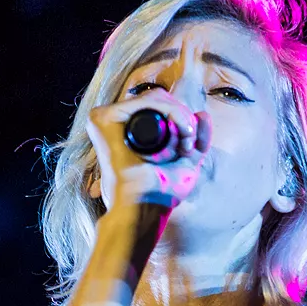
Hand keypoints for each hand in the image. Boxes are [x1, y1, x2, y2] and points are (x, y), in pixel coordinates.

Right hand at [85, 87, 211, 212]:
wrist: (144, 208)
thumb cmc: (161, 192)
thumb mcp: (187, 162)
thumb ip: (198, 139)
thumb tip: (203, 114)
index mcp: (130, 131)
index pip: (159, 106)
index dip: (181, 117)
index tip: (191, 144)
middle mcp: (117, 124)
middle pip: (158, 98)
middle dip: (183, 116)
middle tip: (189, 143)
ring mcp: (107, 119)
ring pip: (154, 97)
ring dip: (180, 115)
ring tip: (184, 142)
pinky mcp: (102, 118)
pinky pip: (145, 101)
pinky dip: (168, 110)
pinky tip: (177, 132)